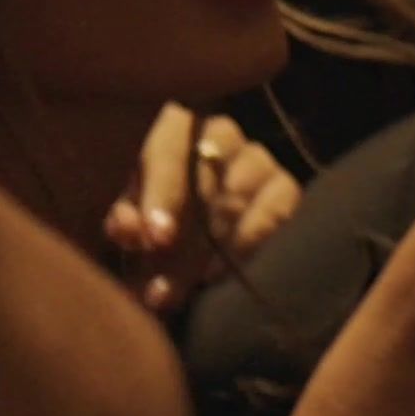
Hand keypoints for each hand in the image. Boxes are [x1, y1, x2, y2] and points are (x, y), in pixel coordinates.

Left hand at [105, 105, 301, 311]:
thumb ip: (127, 220)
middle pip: (208, 180)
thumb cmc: (158, 214)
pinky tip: (219, 275)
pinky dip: (246, 247)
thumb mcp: (135, 214)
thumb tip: (128, 229)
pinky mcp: (287, 190)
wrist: (197, 224)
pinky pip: (276, 216)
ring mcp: (260, 160)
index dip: (162, 196)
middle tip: (162, 285)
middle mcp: (223, 135)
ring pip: (240, 200)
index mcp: (177, 128)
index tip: (157, 238)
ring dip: (210, 249)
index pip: (170, 152)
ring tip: (185, 287)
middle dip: (183, 239)